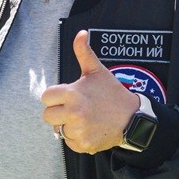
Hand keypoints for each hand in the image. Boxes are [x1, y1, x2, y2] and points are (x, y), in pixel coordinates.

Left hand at [41, 30, 140, 153]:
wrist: (132, 118)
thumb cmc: (112, 93)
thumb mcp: (97, 71)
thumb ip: (83, 52)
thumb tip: (80, 33)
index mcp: (72, 93)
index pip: (46, 97)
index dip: (55, 97)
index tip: (66, 97)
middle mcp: (73, 112)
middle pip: (47, 116)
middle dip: (58, 113)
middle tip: (74, 109)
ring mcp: (78, 130)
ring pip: (59, 130)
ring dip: (68, 126)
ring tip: (85, 119)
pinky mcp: (84, 144)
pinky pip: (69, 142)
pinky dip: (77, 138)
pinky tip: (89, 129)